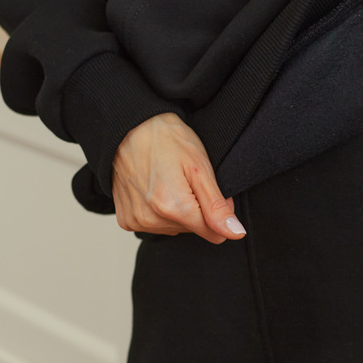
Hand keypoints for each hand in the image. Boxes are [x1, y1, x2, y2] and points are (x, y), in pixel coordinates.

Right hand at [111, 111, 245, 242]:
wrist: (129, 128)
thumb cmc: (167, 141)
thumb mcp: (200, 168)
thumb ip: (217, 207)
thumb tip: (235, 233)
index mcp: (173, 207)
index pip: (213, 234)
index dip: (217, 211)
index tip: (206, 188)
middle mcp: (152, 219)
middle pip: (193, 230)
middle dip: (196, 209)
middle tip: (185, 179)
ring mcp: (137, 221)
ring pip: (175, 228)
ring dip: (177, 210)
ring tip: (168, 181)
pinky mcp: (127, 220)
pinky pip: (156, 226)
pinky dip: (159, 212)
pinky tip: (154, 190)